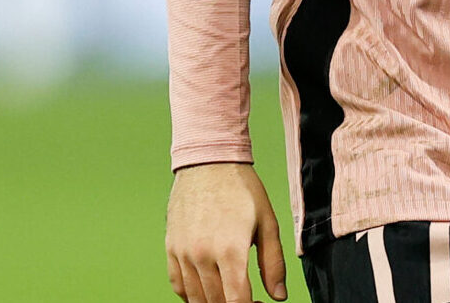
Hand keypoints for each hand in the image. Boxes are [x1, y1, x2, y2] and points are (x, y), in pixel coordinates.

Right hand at [165, 162, 287, 302]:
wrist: (208, 162)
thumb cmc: (241, 189)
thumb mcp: (268, 222)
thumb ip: (273, 263)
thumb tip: (278, 296)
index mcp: (230, 249)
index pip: (236, 300)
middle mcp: (202, 254)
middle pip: (216, 302)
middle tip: (249, 299)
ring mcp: (183, 253)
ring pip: (195, 298)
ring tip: (230, 295)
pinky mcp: (171, 248)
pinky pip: (178, 285)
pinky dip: (191, 295)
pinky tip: (207, 289)